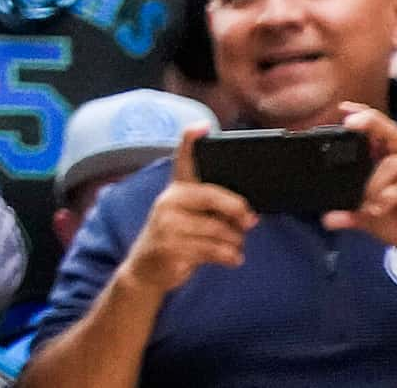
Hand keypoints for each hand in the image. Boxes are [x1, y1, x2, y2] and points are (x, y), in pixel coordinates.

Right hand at [119, 126, 254, 299]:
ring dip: (235, 242)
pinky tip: (231, 258)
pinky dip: (230, 257)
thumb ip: (215, 213)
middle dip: (237, 210)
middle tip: (250, 221)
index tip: (202, 127)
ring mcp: (168, 224)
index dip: (190, 141)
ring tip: (233, 248)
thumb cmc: (175, 240)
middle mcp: (169, 201)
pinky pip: (215, 250)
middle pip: (212, 196)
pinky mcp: (172, 247)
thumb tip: (249, 217)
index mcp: (175, 190)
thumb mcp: (189, 219)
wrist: (146, 270)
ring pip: (219, 229)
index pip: (182, 159)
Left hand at [328, 103, 396, 273]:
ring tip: (368, 205)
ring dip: (373, 185)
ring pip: (391, 164)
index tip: (343, 107)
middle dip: (369, 123)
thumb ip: (351, 213)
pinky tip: (379, 208)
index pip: (381, 130)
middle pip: (390, 131)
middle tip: (348, 124)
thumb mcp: (372, 216)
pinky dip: (387, 197)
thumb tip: (327, 219)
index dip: (363, 115)